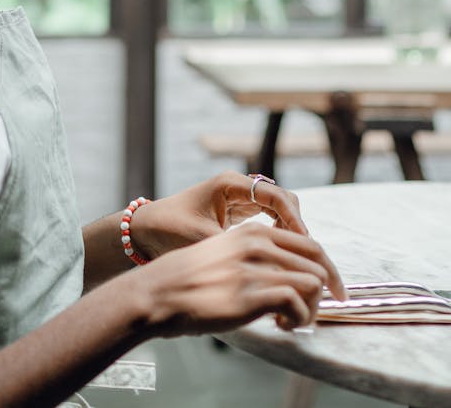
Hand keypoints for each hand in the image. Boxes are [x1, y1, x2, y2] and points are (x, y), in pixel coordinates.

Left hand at [133, 170, 308, 257]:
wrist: (144, 232)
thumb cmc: (168, 232)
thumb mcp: (202, 240)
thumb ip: (236, 249)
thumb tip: (270, 266)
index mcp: (230, 184)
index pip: (276, 196)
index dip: (295, 221)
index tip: (306, 245)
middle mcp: (238, 186)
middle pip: (283, 200)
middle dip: (297, 226)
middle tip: (306, 257)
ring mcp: (239, 198)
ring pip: (279, 210)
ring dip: (290, 232)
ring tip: (296, 261)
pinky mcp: (237, 212)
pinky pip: (268, 219)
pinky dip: (278, 235)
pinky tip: (280, 258)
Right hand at [138, 220, 341, 335]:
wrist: (159, 293)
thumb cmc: (189, 280)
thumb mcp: (223, 252)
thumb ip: (254, 255)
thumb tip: (286, 274)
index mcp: (253, 232)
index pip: (308, 243)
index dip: (326, 268)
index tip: (332, 289)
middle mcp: (258, 244)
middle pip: (318, 261)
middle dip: (326, 289)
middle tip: (317, 310)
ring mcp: (255, 268)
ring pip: (313, 282)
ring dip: (310, 307)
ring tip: (290, 320)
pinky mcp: (251, 294)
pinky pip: (297, 304)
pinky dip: (298, 319)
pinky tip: (280, 325)